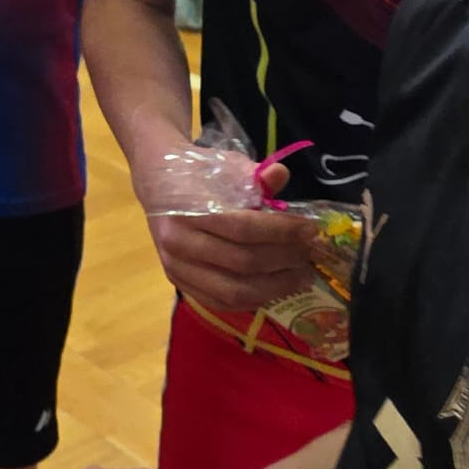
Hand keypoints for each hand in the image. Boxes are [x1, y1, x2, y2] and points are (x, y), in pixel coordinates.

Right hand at [143, 158, 312, 310]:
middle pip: (242, 262)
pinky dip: (253, 299)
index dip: (282, 231)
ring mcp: (176, 268)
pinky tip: (275, 287)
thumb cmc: (196, 172)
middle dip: (284, 259)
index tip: (311, 229)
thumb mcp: (225, 166)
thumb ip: (254, 176)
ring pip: (233, 291)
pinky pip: (221, 302)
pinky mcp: (179, 283)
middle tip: (309, 253)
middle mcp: (179, 243)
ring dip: (275, 287)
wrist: (157, 181)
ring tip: (300, 276)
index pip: (244, 228)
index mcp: (188, 210)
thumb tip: (281, 175)